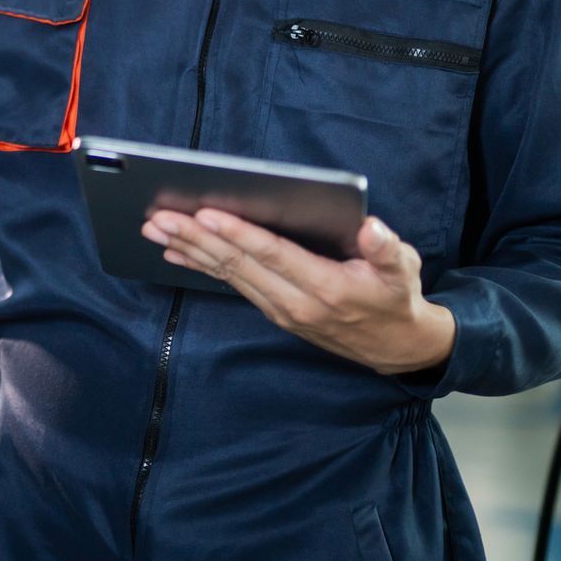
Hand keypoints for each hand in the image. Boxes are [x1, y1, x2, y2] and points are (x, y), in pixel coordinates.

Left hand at [141, 210, 455, 376]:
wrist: (397, 347)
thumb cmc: (396, 297)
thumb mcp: (404, 270)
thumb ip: (387, 249)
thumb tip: (370, 228)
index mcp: (325, 287)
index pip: (273, 255)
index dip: (238, 233)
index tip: (205, 213)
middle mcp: (296, 302)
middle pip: (238, 265)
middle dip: (196, 239)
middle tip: (160, 218)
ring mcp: (281, 310)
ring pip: (228, 275)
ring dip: (190, 250)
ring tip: (156, 230)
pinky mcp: (274, 311)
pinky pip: (232, 285)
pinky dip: (202, 266)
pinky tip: (176, 253)